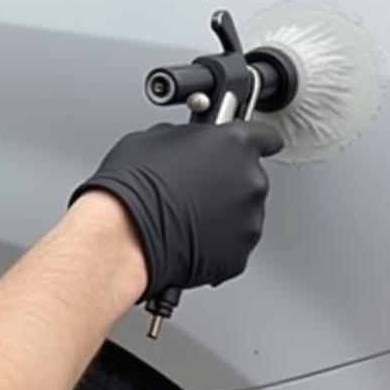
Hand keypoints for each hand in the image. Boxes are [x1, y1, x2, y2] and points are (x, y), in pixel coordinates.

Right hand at [70, 122, 282, 298]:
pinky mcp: (239, 254)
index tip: (243, 146)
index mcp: (234, 144)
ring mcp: (248, 220)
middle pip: (249, 175)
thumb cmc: (133, 187)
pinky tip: (188, 233)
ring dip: (222, 210)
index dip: (251, 140)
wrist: (124, 234)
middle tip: (193, 185)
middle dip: (225, 179)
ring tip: (185, 212)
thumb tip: (186, 143)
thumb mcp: (153, 138)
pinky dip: (215, 239)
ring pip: (242, 211)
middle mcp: (249, 180)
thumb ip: (184, 137)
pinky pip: (232, 242)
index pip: (265, 136)